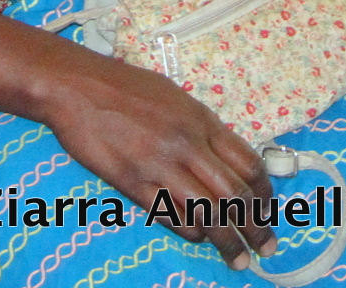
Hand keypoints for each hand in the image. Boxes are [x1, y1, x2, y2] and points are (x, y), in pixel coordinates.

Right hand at [34, 49, 274, 265]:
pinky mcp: (132, 183)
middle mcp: (187, 144)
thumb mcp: (175, 97)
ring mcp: (159, 165)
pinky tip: (198, 239)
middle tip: (266, 248)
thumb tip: (225, 159)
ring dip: (227, 241)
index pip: (248, 165)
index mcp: (202, 121)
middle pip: (235, 196)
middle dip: (255, 227)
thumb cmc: (125, 87)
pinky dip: (190, 232)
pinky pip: (170, 216)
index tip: (268, 213)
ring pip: (207, 213)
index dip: (265, 195)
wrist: (76, 86)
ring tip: (238, 259)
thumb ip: (201, 128)